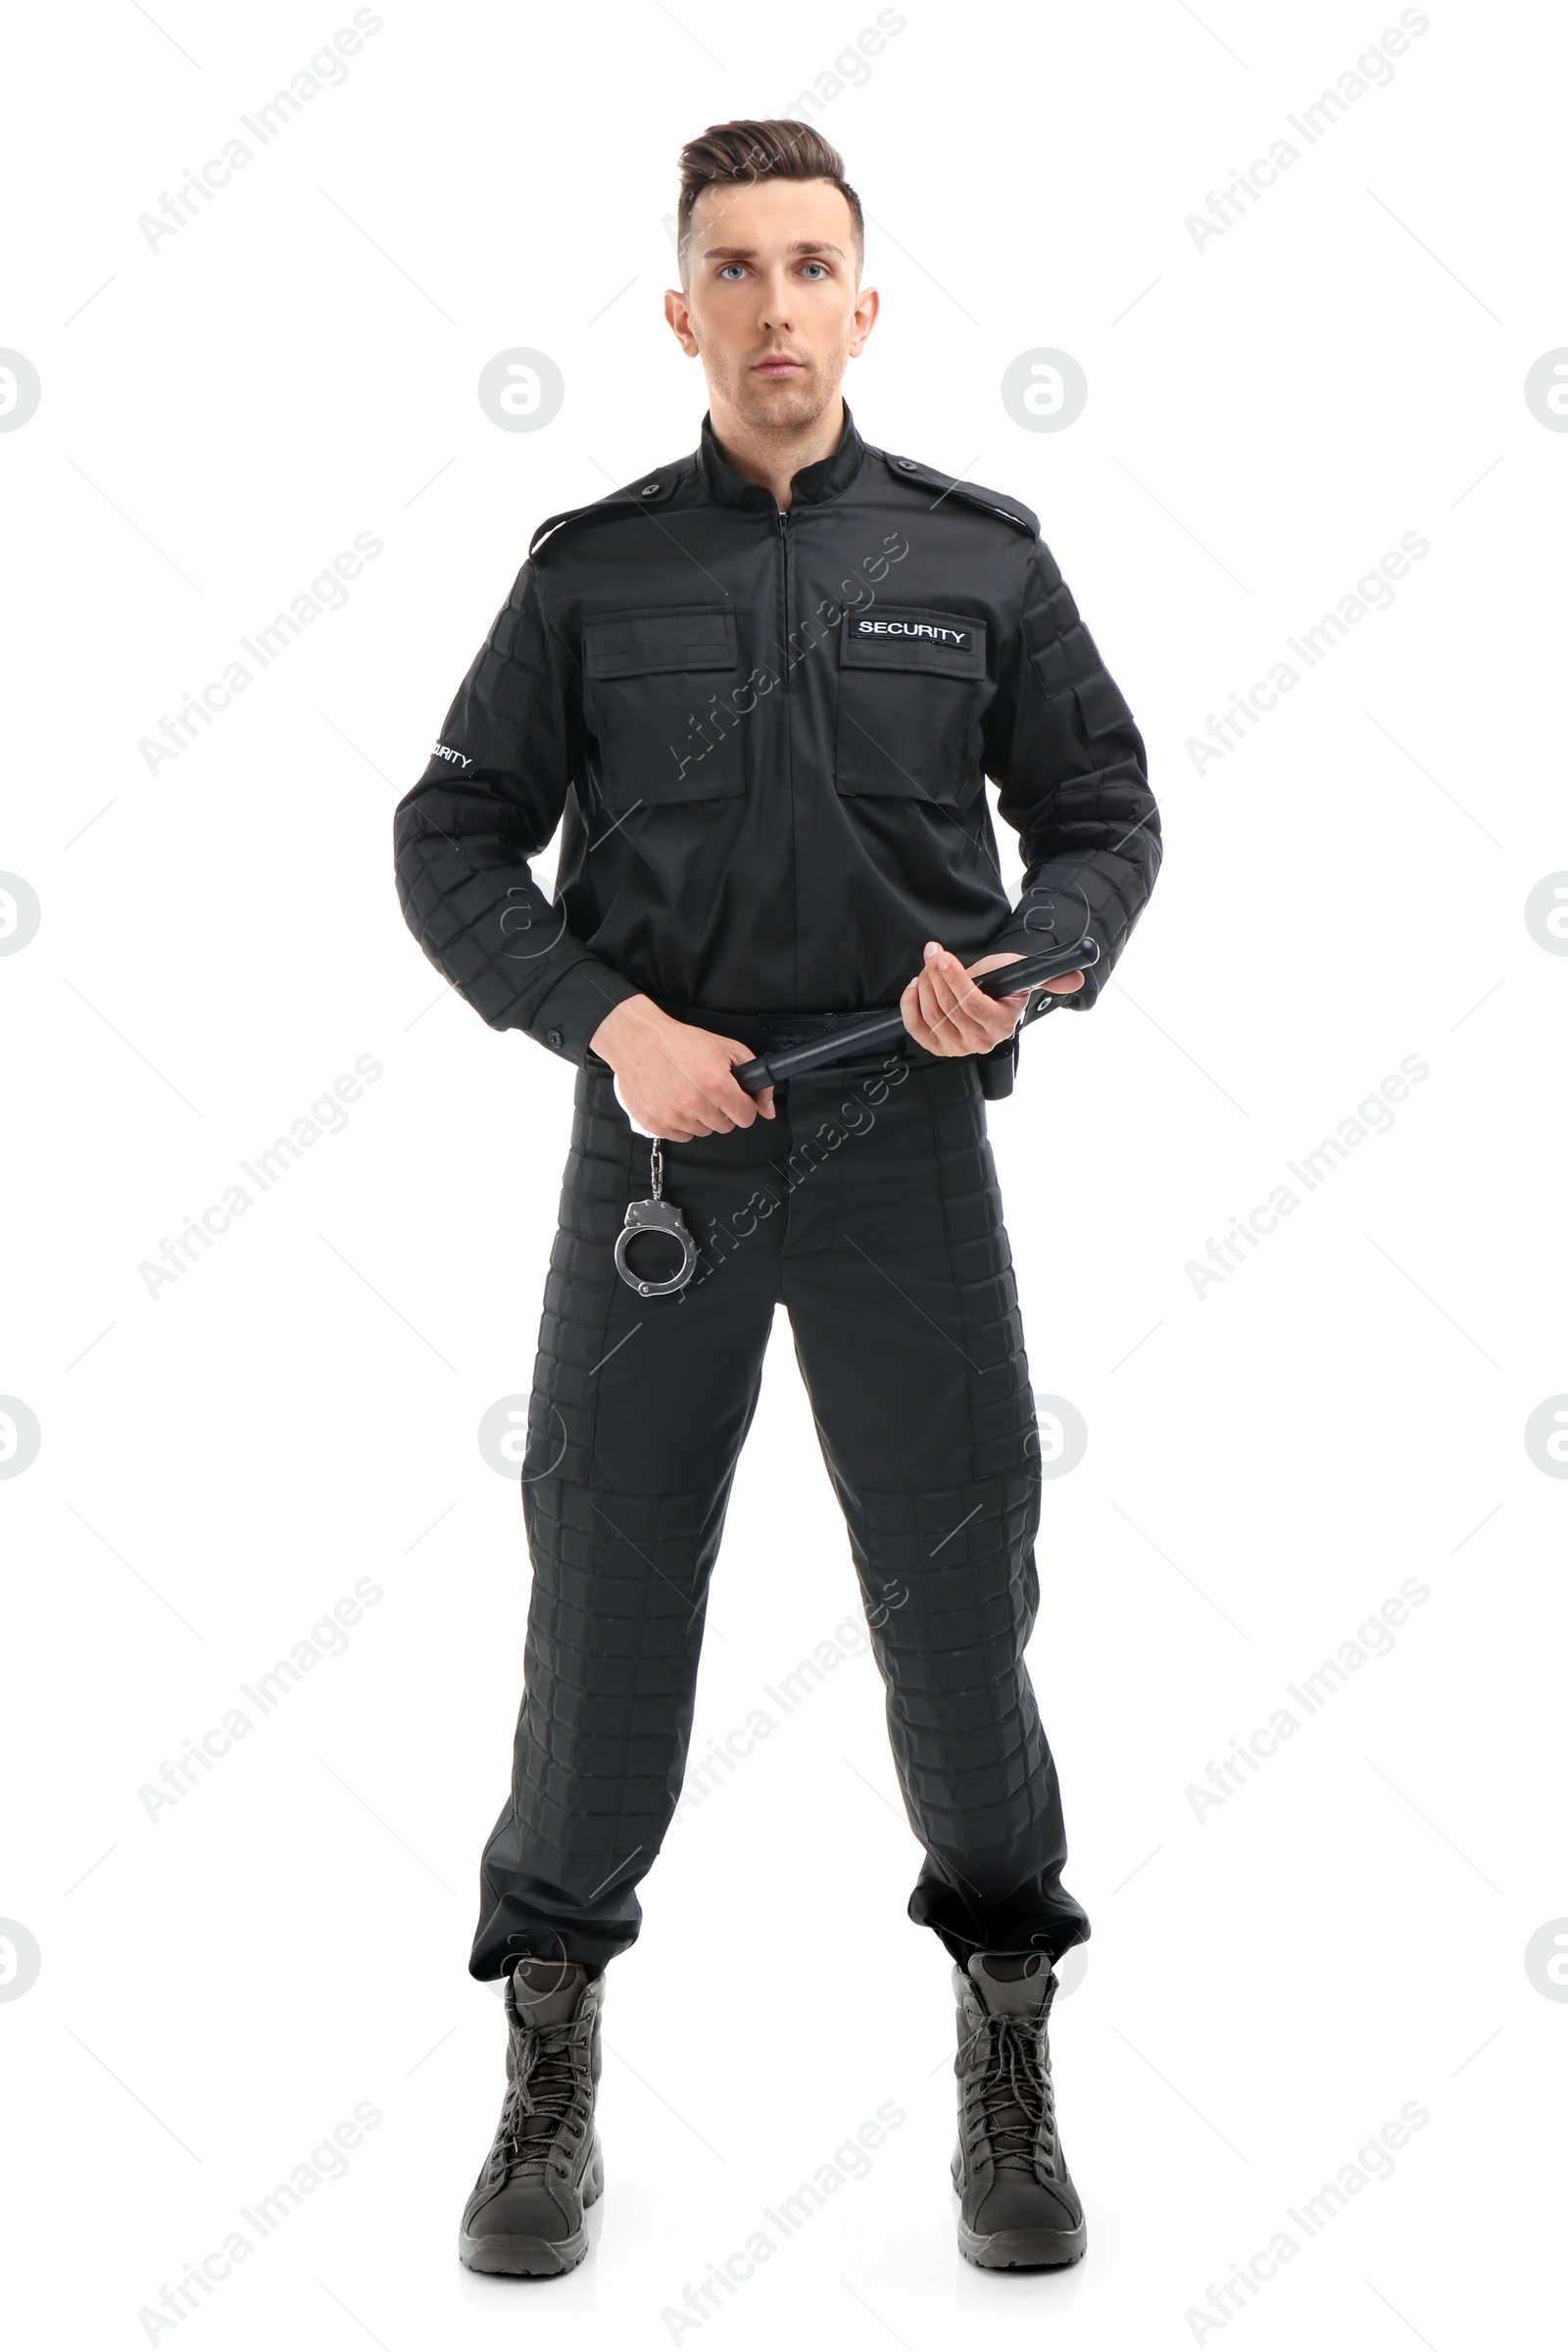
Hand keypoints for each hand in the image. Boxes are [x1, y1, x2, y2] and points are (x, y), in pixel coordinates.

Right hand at [589, 995, 774, 1140]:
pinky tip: (674, 1101)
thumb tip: (768, 1109)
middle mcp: (694, 1103)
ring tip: (688, 1092)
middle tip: (708, 1091)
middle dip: (721, 1110)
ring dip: (700, 1117)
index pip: (745, 1117)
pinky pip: (680, 1135)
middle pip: (725, 1126)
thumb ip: (755, 1078)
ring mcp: (673, 1116)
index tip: (735, 1099)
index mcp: (716, 1084)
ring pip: (703, 1131)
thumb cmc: (679, 1042)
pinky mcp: (655, 1123)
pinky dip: (680, 1123)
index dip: (743, 1106)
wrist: (638, 1040)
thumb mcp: (726, 1048)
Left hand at [899, 942, 1083, 1058]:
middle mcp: (981, 1041)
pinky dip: (910, 1005)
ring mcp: (958, 1047)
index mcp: (1002, 1024)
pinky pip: (917, 1028)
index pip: (972, 1004)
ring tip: (929, 966)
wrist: (991, 999)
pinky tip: (915, 986)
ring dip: (924, 984)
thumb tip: (1076, 977)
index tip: (942, 955)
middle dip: (936, 975)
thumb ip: (1053, 977)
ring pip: (932, 1013)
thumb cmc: (1005, 985)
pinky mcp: (939, 1046)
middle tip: (933, 953)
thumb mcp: (1027, 975)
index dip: (954, 979)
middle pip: (949, 1007)